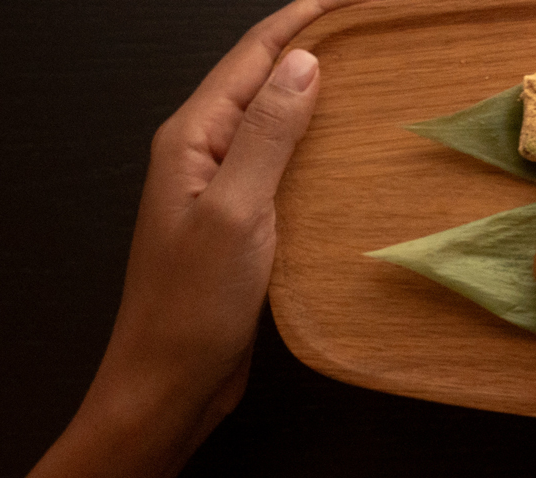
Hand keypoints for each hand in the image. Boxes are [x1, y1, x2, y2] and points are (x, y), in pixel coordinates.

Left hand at [81, 0, 352, 454]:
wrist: (168, 381)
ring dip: (311, 94)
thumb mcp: (237, 213)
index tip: (351, 2)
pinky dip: (310, 146)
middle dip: (307, 46)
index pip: (250, 57)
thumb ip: (268, 136)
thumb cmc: (194, 306)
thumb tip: (302, 64)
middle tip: (368, 31)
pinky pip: (278, 166)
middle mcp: (200, 154)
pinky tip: (342, 153)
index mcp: (191, 139)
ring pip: (269, 122)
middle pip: (258, 80)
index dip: (300, 22)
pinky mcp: (237, 224)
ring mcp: (217, 189)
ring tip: (365, 76)